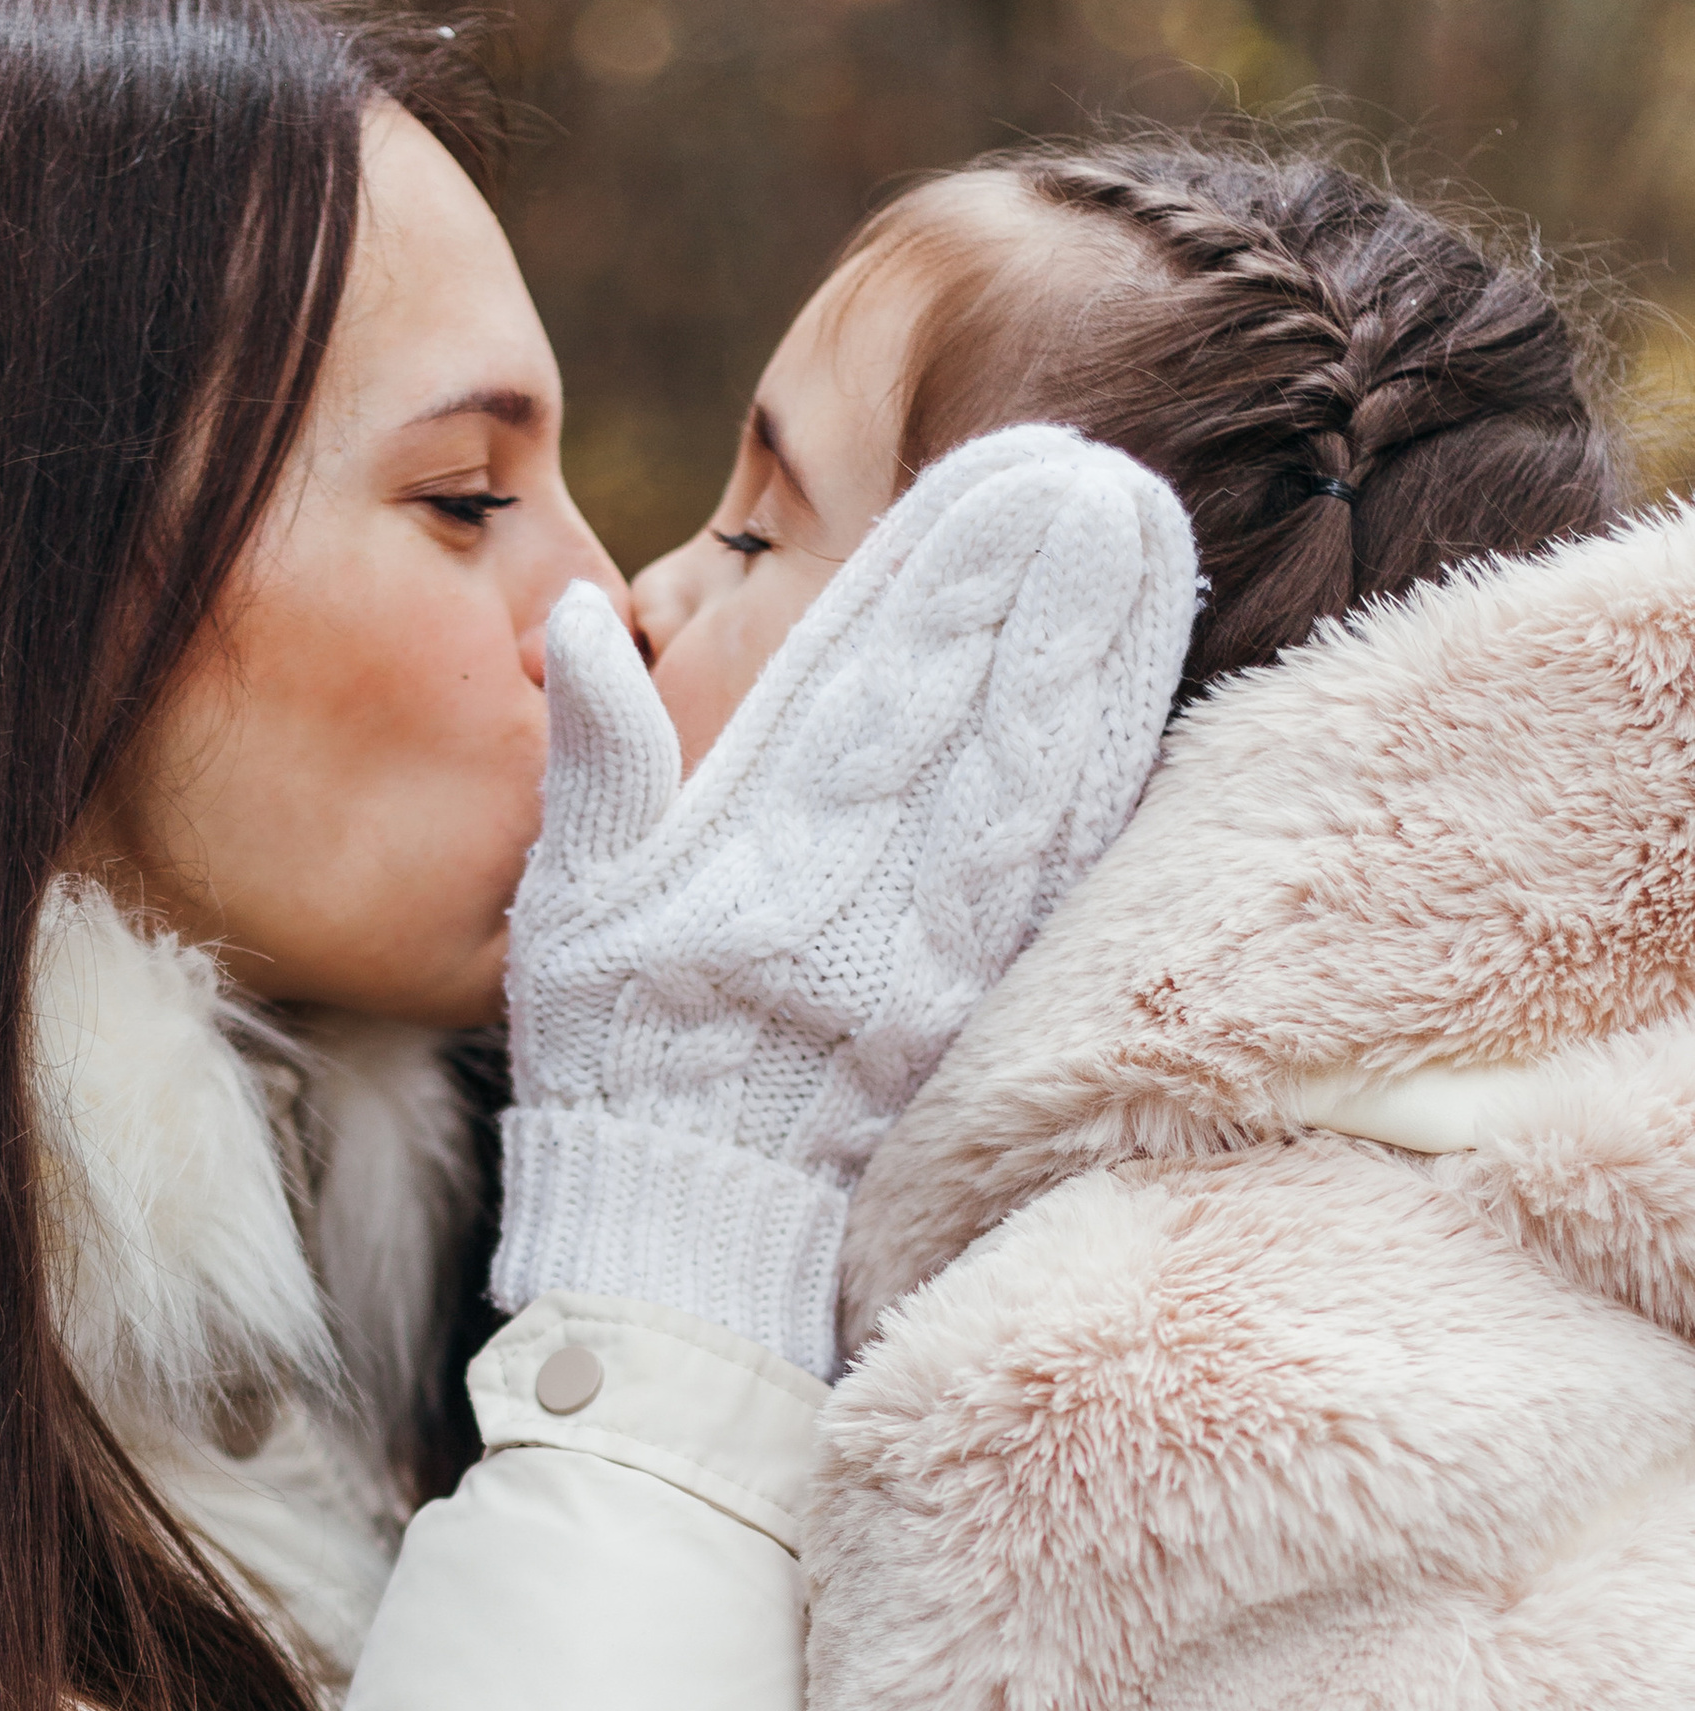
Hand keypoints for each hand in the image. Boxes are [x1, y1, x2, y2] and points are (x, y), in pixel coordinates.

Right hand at [491, 423, 1197, 1371]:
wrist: (690, 1240)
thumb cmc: (612, 1064)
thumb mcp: (569, 911)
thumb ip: (596, 761)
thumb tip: (585, 618)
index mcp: (763, 857)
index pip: (874, 680)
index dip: (947, 571)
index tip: (1005, 473)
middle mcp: (868, 896)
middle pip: (976, 711)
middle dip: (1044, 585)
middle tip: (1101, 470)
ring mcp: (941, 950)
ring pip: (1036, 774)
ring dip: (1097, 654)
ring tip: (1142, 539)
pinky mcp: (983, 1000)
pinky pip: (1059, 868)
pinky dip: (1106, 772)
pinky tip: (1141, 692)